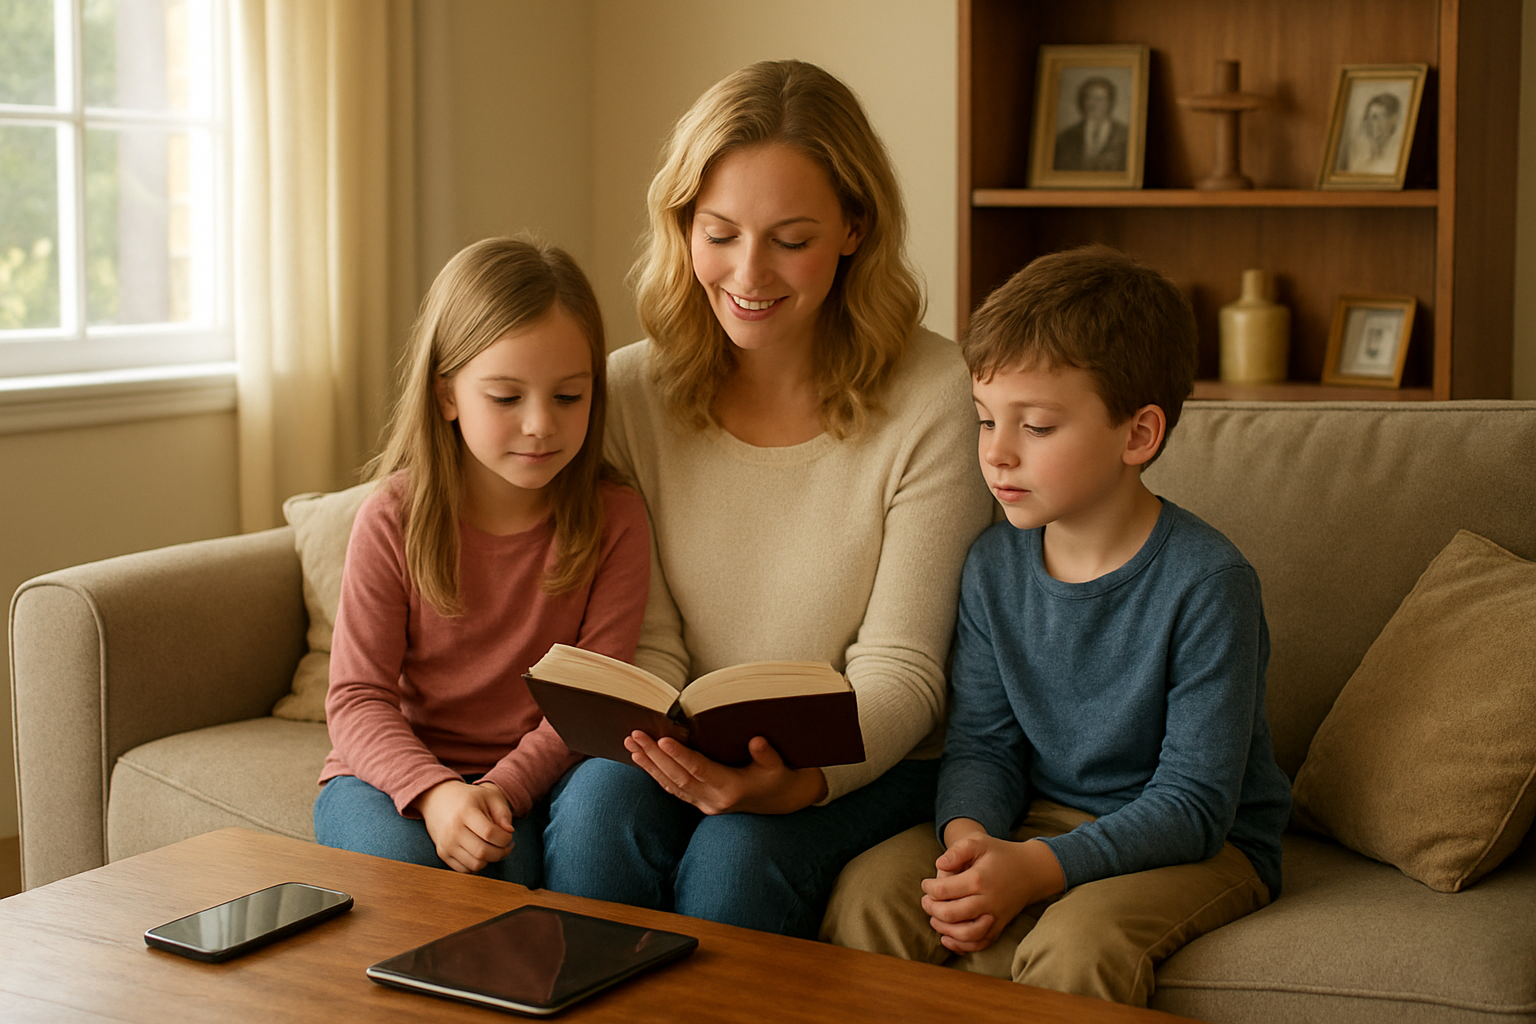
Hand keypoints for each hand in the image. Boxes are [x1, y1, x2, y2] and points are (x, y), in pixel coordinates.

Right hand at [412, 779, 515, 873]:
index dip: (505, 838)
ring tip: (495, 848)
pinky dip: (477, 864)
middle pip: (483, 852)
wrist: (437, 800)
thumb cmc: (467, 798)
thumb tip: (509, 831)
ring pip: (475, 865)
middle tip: (506, 846)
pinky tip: (481, 852)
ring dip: (490, 860)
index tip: (509, 835)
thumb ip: (503, 812)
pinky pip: (465, 869)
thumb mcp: (488, 795)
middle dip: (501, 852)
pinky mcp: (442, 854)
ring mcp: (446, 844)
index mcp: (465, 813)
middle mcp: (453, 831)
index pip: (490, 833)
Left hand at [623, 731, 827, 814]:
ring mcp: (705, 804)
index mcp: (732, 789)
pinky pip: (674, 789)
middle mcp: (715, 800)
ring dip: (650, 765)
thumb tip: (756, 741)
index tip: (661, 740)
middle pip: (678, 777)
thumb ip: (766, 754)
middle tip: (636, 736)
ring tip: (631, 746)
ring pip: (671, 785)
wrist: (782, 802)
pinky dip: (657, 774)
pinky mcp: (701, 803)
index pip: (699, 771)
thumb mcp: (779, 765)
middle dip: (654, 756)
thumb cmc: (780, 777)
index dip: (679, 756)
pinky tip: (643, 760)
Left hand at [920, 824, 1064, 953]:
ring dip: (944, 929)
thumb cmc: (1000, 854)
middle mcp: (988, 901)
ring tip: (934, 919)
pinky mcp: (1000, 927)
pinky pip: (980, 943)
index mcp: (979, 879)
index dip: (929, 888)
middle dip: (931, 909)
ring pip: (966, 934)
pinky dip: (962, 945)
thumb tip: (939, 864)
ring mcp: (995, 916)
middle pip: (951, 914)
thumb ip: (958, 850)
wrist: (1031, 870)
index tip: (925, 884)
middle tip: (925, 901)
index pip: (944, 890)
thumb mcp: (979, 842)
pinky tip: (948, 937)